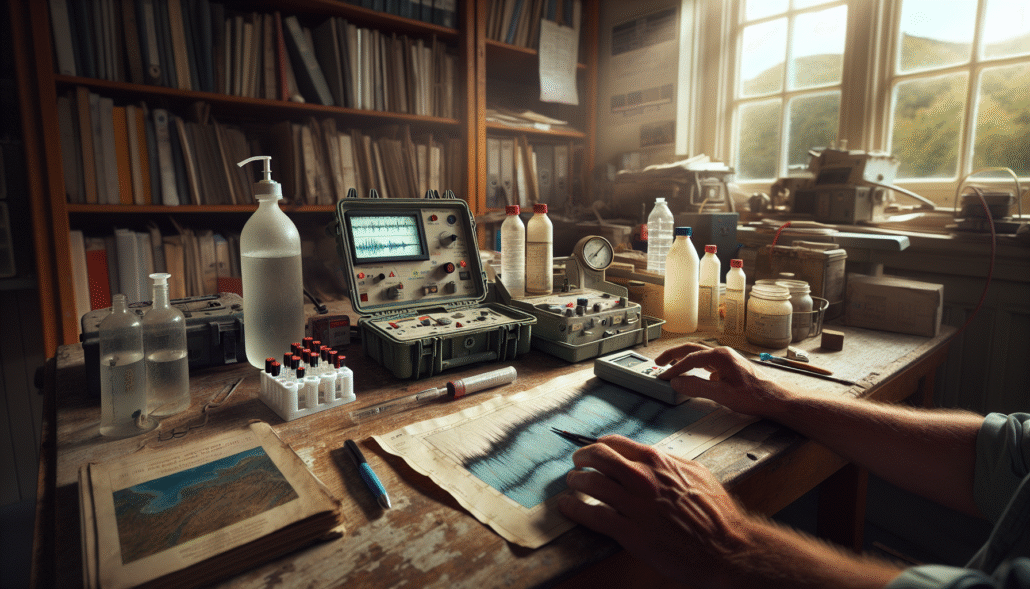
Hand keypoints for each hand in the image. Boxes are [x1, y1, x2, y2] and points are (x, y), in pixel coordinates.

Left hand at [558, 435, 755, 584]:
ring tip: (572, 484)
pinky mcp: (630, 532)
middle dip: (581, 457)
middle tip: (576, 463)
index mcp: (659, 462)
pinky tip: (567, 507)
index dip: (598, 444)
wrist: (727, 548)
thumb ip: (669, 464)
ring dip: (575, 481)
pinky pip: (592, 515)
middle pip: (597, 456)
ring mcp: (635, 505)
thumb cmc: (716, 514)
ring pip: (589, 482)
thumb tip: (650, 458)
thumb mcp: (696, 475)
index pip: (616, 442)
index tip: (592, 449)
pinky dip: (574, 509)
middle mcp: (643, 478)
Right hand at [653, 343, 791, 417]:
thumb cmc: (755, 396)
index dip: (674, 369)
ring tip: (670, 366)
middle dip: (673, 355)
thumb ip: (697, 387)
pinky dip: (694, 366)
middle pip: (692, 349)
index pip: (690, 359)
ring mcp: (727, 360)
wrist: (776, 399)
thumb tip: (677, 382)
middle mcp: (723, 354)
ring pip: (699, 355)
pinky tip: (692, 375)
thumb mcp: (722, 394)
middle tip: (658, 363)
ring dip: (683, 359)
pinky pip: (707, 363)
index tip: (663, 377)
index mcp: (720, 356)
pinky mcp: (729, 368)